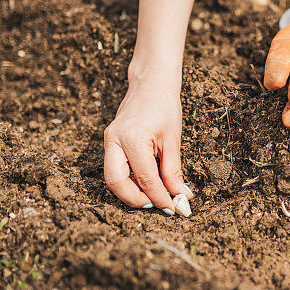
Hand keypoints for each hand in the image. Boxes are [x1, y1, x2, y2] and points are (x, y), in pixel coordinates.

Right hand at [103, 82, 192, 212]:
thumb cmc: (164, 106)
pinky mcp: (109, 141)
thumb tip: (180, 196)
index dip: (159, 197)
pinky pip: (114, 168)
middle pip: (116, 183)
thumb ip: (173, 171)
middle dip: (136, 200)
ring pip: (112, 178)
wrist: (151, 82)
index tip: (173, 207)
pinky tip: (146, 182)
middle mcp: (115, 140)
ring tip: (153, 196)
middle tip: (157, 205)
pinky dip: (129, 180)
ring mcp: (109, 140)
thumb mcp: (173, 140)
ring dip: (131, 192)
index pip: (145, 178)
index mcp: (133, 138)